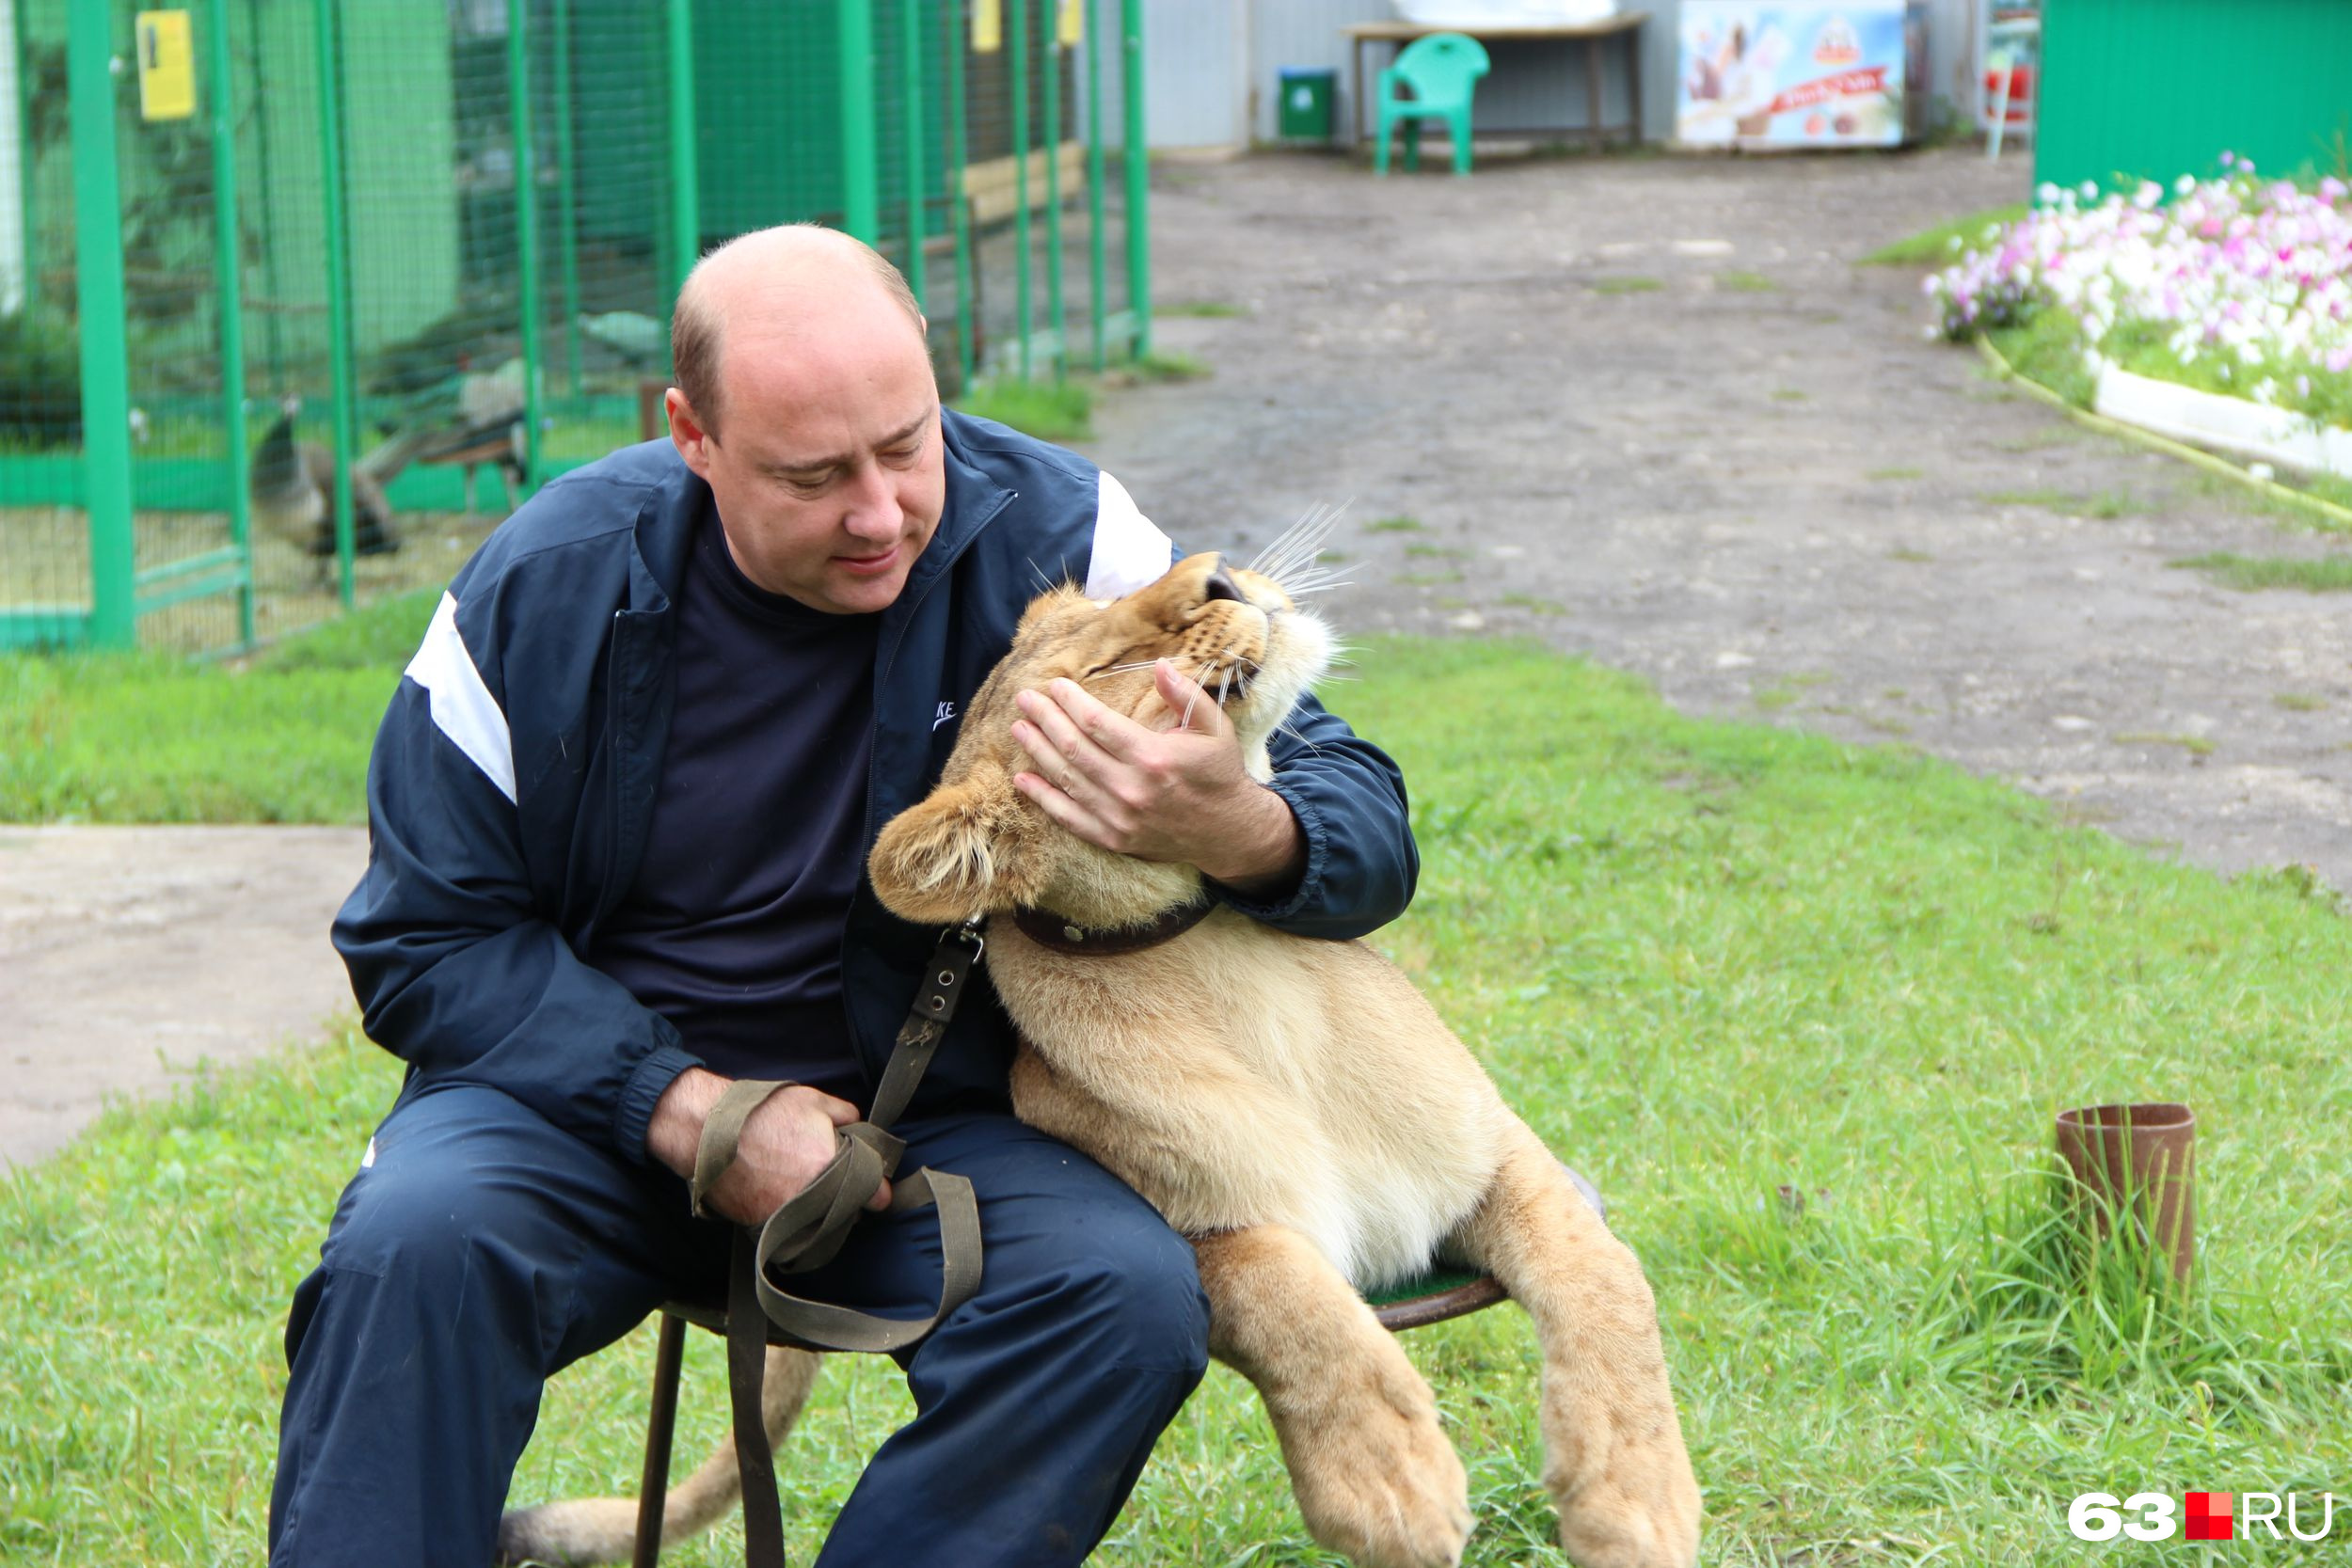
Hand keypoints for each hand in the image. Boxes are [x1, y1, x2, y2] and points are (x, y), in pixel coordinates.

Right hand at [647, 1068, 890, 1224]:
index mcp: (833, 1165)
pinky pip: (791, 1234)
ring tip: (810, 1194)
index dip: (879, 1192)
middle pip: (849, 1215)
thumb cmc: (764, 1112)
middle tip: (836, 1185)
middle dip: (848, 1202)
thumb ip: (847, 1117)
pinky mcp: (763, 1227)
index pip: (876, 1197)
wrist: (708, 1131)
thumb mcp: (815, 1100)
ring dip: (822, 1216)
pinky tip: (787, 1202)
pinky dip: (794, 1223)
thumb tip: (861, 1130)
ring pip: (821, 1229)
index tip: (876, 1190)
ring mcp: (787, 1215)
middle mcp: (813, 1196)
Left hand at [1010, 659, 1304, 892]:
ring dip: (1038, 751)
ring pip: (1066, 780)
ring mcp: (1119, 818)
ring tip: (1019, 728)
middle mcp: (1132, 789)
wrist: (1229, 832)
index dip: (1071, 702)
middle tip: (1024, 699)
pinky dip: (1043, 798)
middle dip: (1045, 719)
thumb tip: (1160, 665)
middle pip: (1074, 748)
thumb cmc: (1219, 773)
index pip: (1097, 723)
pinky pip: (1068, 818)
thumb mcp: (1214, 728)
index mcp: (1154, 757)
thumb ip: (1186, 695)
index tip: (1055, 685)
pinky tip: (1023, 779)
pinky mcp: (1113, 839)